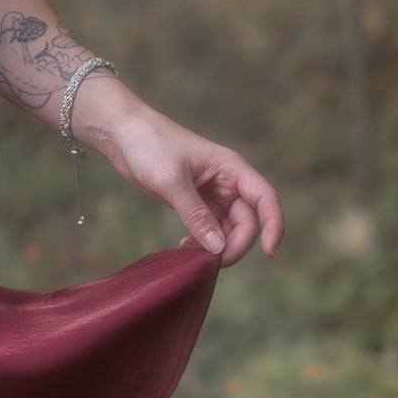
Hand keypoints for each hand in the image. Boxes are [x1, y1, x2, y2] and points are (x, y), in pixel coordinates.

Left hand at [71, 81, 283, 263]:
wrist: (124, 135)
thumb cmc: (150, 146)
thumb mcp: (172, 181)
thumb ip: (196, 215)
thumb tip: (218, 247)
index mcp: (232, 168)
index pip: (266, 199)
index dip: (274, 226)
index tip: (269, 253)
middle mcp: (228, 182)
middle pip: (247, 222)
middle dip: (233, 245)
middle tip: (207, 263)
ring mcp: (213, 194)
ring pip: (229, 229)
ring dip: (216, 247)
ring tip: (189, 254)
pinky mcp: (196, 202)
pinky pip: (210, 229)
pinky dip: (202, 242)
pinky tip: (184, 246)